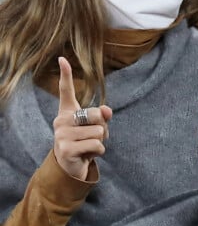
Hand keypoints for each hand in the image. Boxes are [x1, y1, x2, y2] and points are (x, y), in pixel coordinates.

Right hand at [52, 57, 112, 180]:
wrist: (72, 166)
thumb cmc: (85, 142)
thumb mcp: (96, 127)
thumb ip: (103, 117)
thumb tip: (107, 110)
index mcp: (67, 112)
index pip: (66, 91)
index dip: (66, 75)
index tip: (62, 58)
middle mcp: (61, 121)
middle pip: (97, 115)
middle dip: (103, 127)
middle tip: (92, 137)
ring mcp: (61, 135)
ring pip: (99, 132)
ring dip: (100, 142)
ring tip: (88, 147)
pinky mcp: (66, 150)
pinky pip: (97, 146)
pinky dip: (98, 152)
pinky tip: (87, 155)